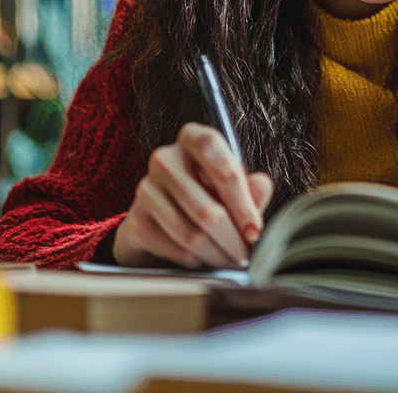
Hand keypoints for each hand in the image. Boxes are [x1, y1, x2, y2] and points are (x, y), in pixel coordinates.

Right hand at [113, 122, 273, 268]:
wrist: (162, 217)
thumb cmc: (207, 194)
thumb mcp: (233, 187)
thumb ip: (252, 188)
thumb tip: (261, 185)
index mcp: (193, 138)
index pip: (218, 160)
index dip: (240, 198)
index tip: (254, 229)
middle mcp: (165, 158)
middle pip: (208, 210)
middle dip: (232, 240)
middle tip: (245, 255)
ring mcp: (146, 188)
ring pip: (191, 234)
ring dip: (215, 254)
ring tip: (228, 259)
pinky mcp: (136, 220)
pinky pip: (174, 248)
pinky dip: (193, 259)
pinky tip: (200, 256)